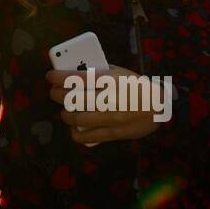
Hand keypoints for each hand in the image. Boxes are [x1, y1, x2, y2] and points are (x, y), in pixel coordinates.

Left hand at [46, 64, 161, 145]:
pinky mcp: (114, 132)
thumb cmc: (135, 85)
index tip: (50, 76)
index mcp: (110, 79)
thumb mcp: (119, 72)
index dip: (58, 77)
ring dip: (65, 114)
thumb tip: (72, 73)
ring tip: (65, 112)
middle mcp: (109, 98)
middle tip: (54, 93)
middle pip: (73, 98)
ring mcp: (112, 117)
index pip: (77, 78)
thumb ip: (98, 72)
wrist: (159, 106)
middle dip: (57, 95)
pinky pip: (89, 136)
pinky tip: (73, 129)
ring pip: (78, 117)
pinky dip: (76, 133)